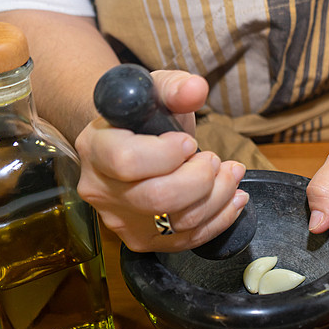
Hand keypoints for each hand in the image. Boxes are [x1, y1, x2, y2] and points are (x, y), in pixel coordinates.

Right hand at [75, 70, 248, 252]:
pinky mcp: (143, 240)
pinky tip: (233, 197)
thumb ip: (175, 88)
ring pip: (179, 222)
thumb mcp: (156, 92)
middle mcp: (101, 190)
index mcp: (96, 148)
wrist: (130, 146)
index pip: (126, 160)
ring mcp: (120, 220)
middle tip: (215, 160)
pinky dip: (220, 218)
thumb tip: (195, 89)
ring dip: (219, 196)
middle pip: (157, 198)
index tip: (188, 142)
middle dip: (201, 178)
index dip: (168, 153)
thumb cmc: (144, 118)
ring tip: (230, 173)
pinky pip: (188, 239)